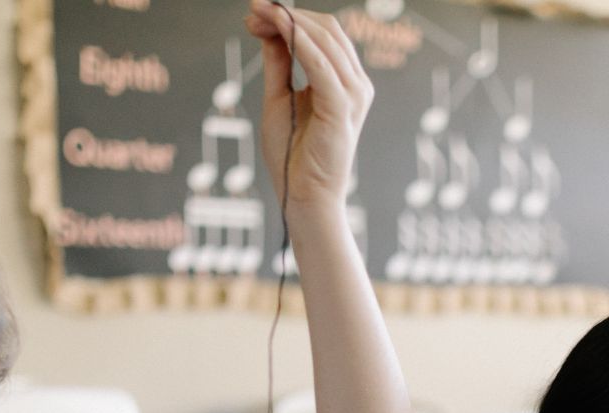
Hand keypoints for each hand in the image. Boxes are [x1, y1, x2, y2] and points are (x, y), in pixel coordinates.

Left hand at [245, 0, 373, 217]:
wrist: (303, 197)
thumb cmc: (293, 155)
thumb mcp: (279, 98)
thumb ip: (279, 63)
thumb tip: (271, 29)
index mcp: (343, 82)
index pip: (323, 34)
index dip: (290, 17)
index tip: (255, 13)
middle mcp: (354, 85)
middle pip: (327, 29)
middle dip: (288, 14)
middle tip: (253, 9)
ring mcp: (352, 95)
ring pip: (326, 40)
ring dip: (290, 21)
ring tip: (258, 14)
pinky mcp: (341, 108)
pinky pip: (322, 65)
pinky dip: (300, 41)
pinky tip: (279, 27)